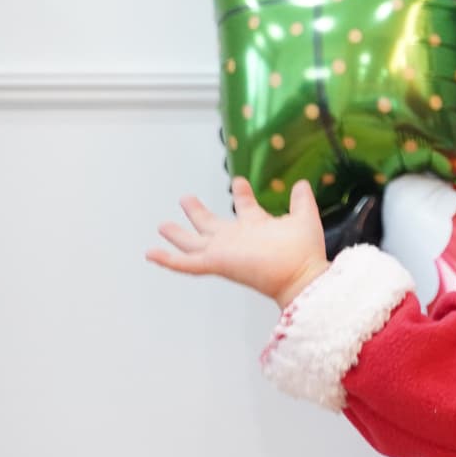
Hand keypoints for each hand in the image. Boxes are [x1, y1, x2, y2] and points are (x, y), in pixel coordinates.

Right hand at [147, 177, 330, 309]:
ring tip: (163, 226)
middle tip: (186, 198)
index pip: (246, 208)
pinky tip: (151, 253)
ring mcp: (224, 251)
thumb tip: (301, 183)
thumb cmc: (304, 252)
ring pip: (193, 242)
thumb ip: (302, 201)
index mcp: (257, 227)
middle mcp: (237, 239)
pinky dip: (167, 259)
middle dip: (199, 212)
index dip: (242, 194)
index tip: (239, 182)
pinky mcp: (215, 262)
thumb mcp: (304, 218)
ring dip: (178, 234)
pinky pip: (186, 263)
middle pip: (212, 224)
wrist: (299, 274)